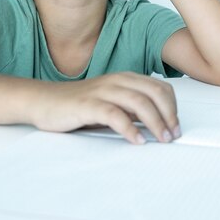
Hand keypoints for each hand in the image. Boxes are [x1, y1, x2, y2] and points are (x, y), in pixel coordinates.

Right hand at [32, 72, 180, 144]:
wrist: (43, 100)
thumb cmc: (77, 104)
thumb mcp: (111, 102)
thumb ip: (132, 108)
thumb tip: (157, 121)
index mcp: (125, 78)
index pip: (160, 88)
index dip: (173, 107)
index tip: (175, 125)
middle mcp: (117, 81)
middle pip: (155, 93)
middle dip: (169, 115)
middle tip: (172, 134)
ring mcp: (103, 91)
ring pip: (139, 103)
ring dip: (156, 122)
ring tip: (161, 138)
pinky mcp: (88, 105)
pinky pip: (115, 115)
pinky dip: (130, 129)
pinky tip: (137, 140)